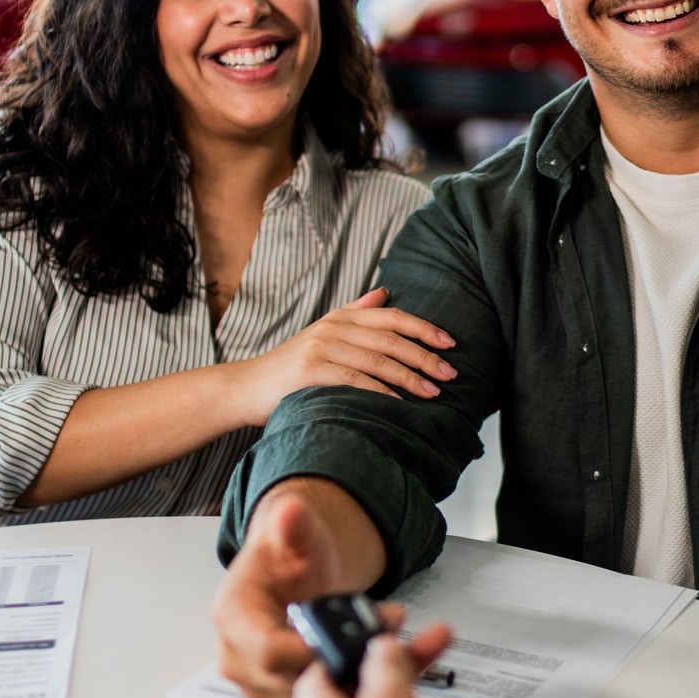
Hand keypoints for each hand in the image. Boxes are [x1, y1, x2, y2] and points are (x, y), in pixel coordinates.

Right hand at [212, 484, 407, 697]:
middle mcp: (241, 656)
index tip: (349, 645)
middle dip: (344, 665)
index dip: (309, 653)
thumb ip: (294, 524)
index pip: (267, 650)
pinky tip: (388, 668)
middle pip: (290, 682)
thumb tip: (289, 512)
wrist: (293, 571)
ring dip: (357, 679)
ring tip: (397, 650)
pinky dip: (357, 688)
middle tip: (387, 643)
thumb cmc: (289, 555)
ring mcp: (262, 681)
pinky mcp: (285, 695)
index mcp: (235, 616)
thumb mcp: (297, 532)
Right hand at [228, 288, 456, 429]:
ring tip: (433, 392)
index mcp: (341, 317)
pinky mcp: (311, 372)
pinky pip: (356, 380)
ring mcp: (321, 348)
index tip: (450, 343)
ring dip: (410, 378)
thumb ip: (355, 312)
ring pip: (378, 360)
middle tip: (451, 373)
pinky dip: (382, 392)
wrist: (247, 387)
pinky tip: (400, 404)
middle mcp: (334, 328)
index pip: (393, 317)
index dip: (424, 328)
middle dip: (425, 357)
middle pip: (391, 339)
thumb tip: (386, 293)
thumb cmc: (291, 366)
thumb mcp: (324, 333)